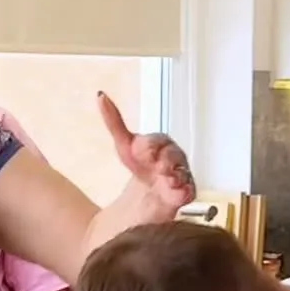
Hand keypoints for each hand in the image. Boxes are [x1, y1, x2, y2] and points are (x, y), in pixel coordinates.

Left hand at [99, 92, 195, 219]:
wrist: (146, 194)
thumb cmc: (140, 166)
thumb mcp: (124, 145)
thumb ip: (114, 121)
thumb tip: (101, 96)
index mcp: (162, 143)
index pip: (158, 140)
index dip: (150, 145)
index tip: (138, 151)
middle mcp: (175, 157)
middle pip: (174, 155)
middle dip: (165, 159)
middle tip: (156, 166)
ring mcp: (182, 175)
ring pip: (183, 173)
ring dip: (174, 175)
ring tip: (165, 178)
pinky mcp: (186, 193)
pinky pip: (188, 191)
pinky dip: (182, 191)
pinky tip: (172, 190)